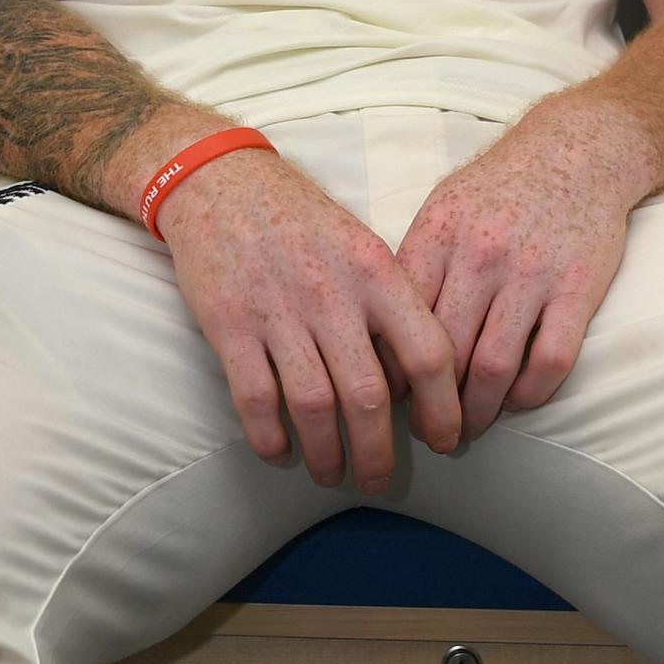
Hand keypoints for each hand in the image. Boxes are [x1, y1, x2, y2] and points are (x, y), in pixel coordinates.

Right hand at [157, 148, 461, 491]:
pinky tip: (281, 452)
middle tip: (379, 479)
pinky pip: (256, 400)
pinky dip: (271, 438)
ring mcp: (278, 311)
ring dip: (327, 454)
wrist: (220, 183)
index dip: (442, 408)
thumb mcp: (361, 244)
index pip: (427, 353)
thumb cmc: (300, 220)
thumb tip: (418, 381)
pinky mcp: (229, 325)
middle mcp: (331, 294)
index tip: (443, 440)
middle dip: (379, 453)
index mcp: (375, 271)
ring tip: (331, 472)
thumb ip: (391, 303)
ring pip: (314, 407)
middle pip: (369, 396)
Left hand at [394, 100, 650, 440]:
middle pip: (441, 353)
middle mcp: (479, 255)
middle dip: (429, 405)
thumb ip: (416, 264)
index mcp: (437, 234)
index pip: (397, 320)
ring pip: (491, 367)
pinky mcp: (576, 289)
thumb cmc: (501, 186)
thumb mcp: (444, 208)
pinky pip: (549, 362)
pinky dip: (529, 394)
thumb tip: (381, 331)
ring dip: (477, 412)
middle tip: (425, 429)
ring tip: (467, 428)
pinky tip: (516, 400)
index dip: (389, 371)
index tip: (387, 397)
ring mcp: (530, 273)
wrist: (577, 149)